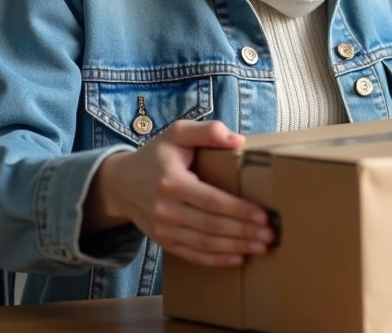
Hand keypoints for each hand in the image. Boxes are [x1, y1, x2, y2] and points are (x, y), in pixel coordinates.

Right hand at [92, 120, 274, 266]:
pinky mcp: (164, 242)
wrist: (120, 184)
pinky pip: (193, 255)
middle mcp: (165, 208)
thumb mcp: (177, 133)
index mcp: (172, 181)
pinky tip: (238, 257)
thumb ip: (207, 131)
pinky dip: (217, 260)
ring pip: (205, 244)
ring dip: (236, 247)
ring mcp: (163, 229)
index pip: (212, 201)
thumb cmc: (156, 155)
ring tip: (262, 247)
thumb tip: (238, 140)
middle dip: (244, 232)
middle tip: (270, 235)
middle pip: (212, 226)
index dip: (239, 210)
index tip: (264, 215)